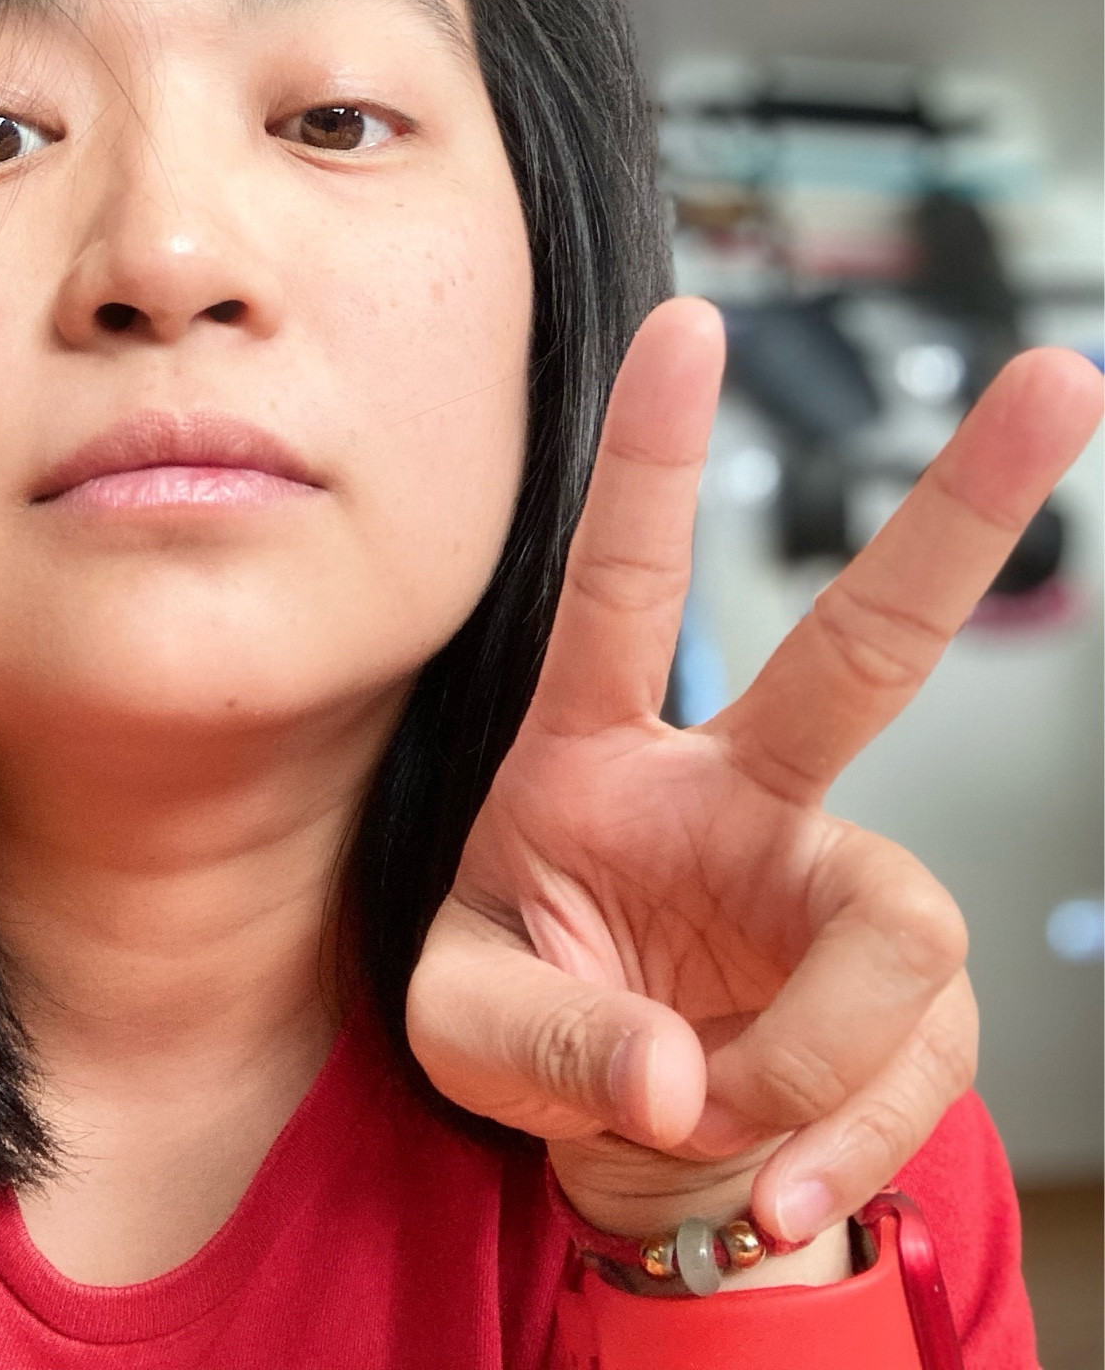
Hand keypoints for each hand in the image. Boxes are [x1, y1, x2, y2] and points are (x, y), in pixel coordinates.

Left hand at [407, 298, 1103, 1251]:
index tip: (688, 322)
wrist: (630, 1143)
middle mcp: (739, 789)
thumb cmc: (528, 1033)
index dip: (654, 459)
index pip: (626, 586)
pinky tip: (777, 1185)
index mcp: (598, 755)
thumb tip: (678, 1070)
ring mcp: (831, 883)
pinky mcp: (904, 991)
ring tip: (724, 1131)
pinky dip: (844, 1142)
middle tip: (1062, 375)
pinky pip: (917, 1057)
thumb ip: (543, 1043)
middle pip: (869, 642)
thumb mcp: (463, 1031)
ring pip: (904, 924)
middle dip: (963, 511)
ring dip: (814, 1059)